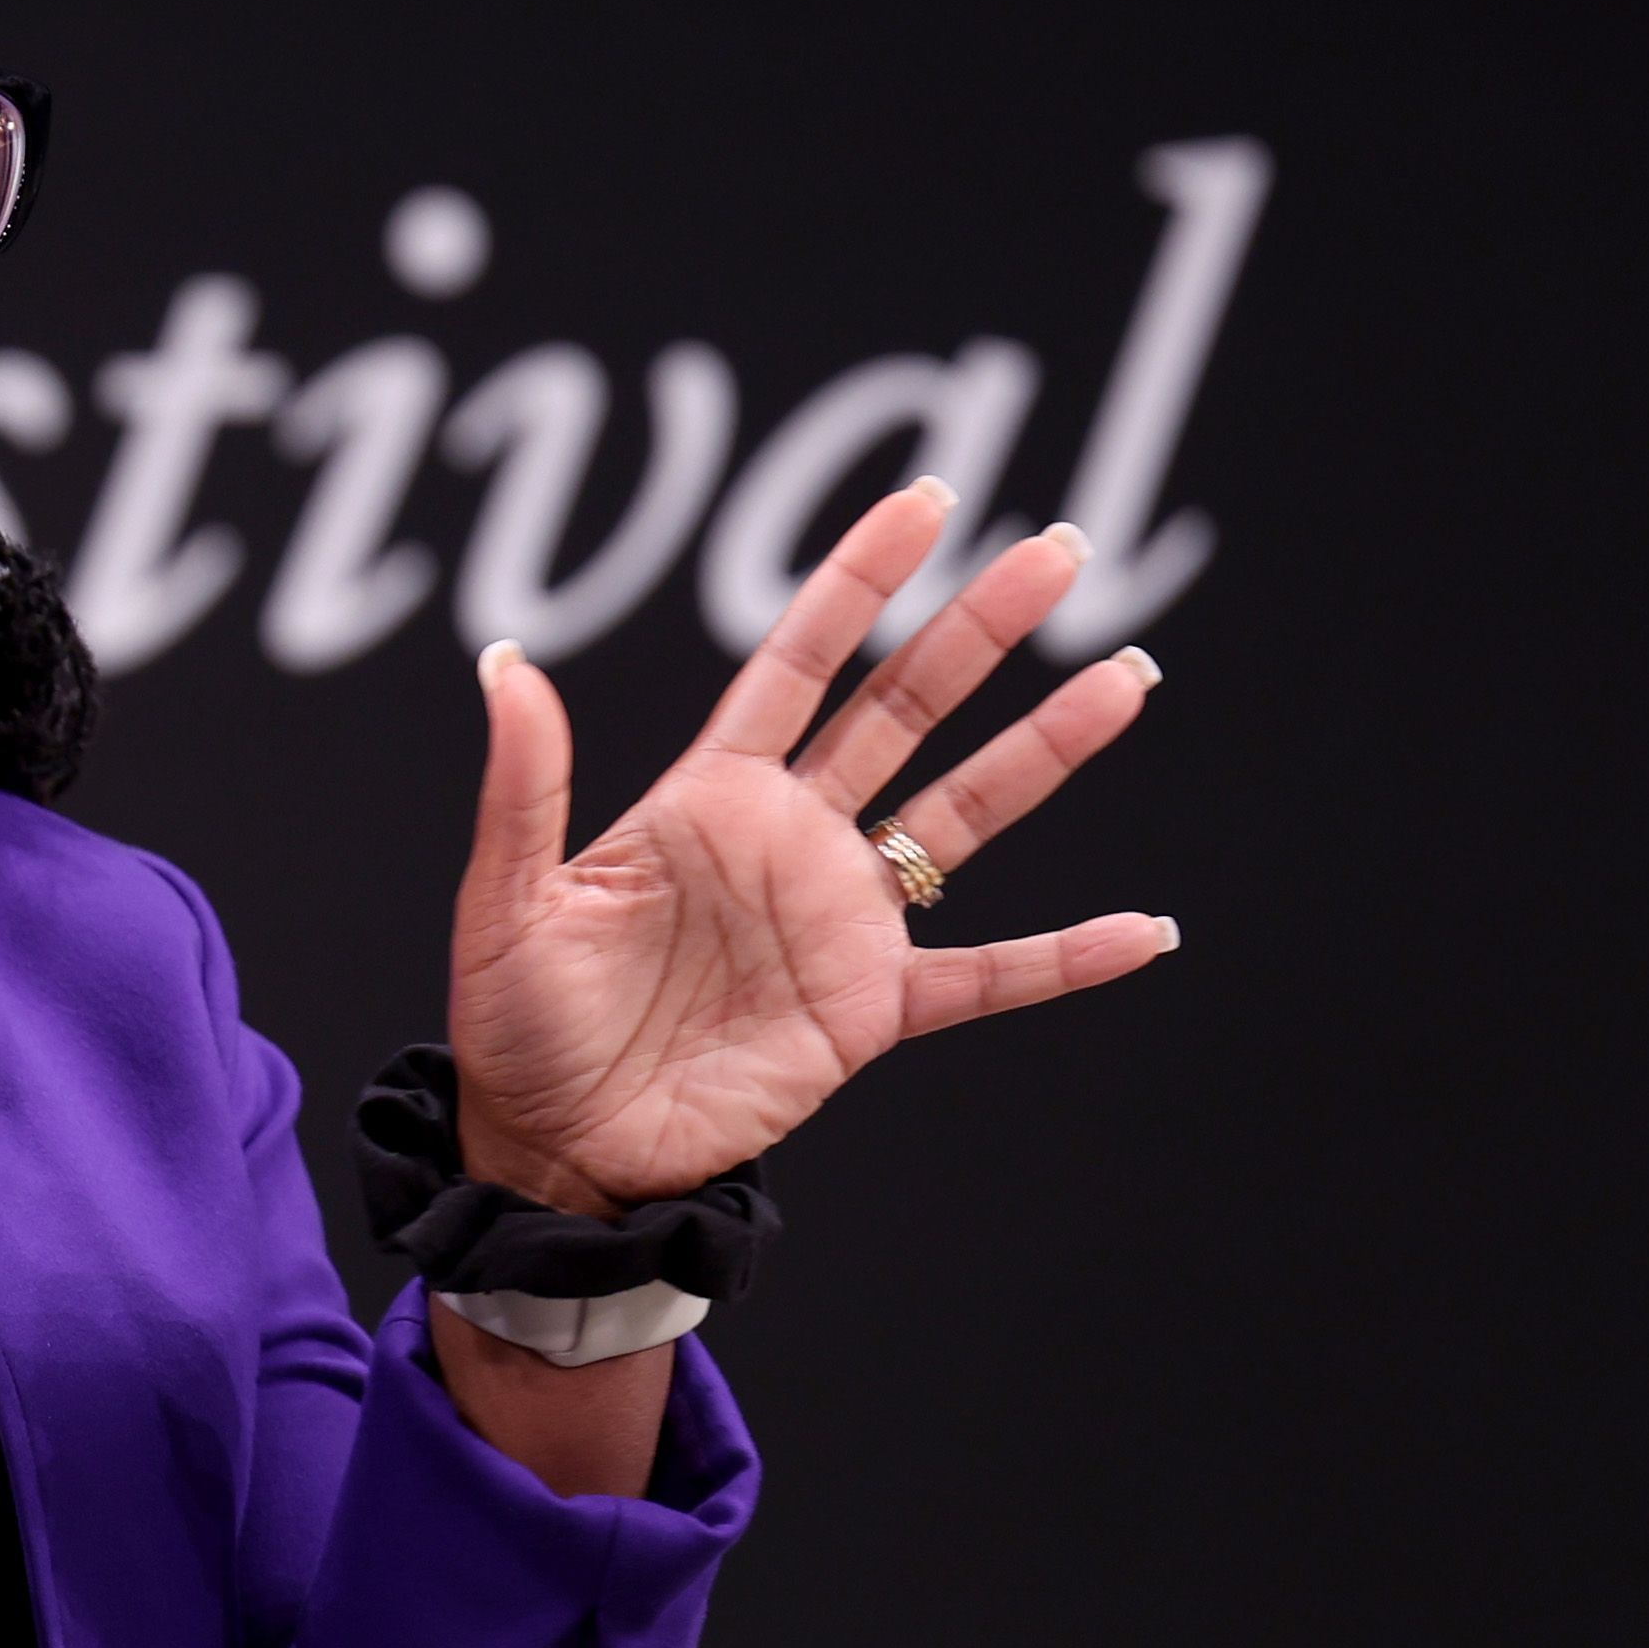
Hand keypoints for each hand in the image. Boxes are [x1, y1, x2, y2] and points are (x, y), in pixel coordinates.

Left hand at [447, 480, 1174, 1216]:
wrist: (554, 1144)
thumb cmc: (516, 1018)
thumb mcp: (509, 899)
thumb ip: (524, 786)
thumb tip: (505, 664)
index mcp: (707, 798)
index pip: (798, 661)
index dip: (859, 581)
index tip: (928, 503)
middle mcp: (790, 841)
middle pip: (903, 710)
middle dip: (979, 630)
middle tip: (1061, 553)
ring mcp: (838, 921)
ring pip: (962, 817)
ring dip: (1044, 751)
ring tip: (1124, 681)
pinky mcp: (865, 1010)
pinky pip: (982, 978)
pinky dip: (1061, 959)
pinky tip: (1143, 931)